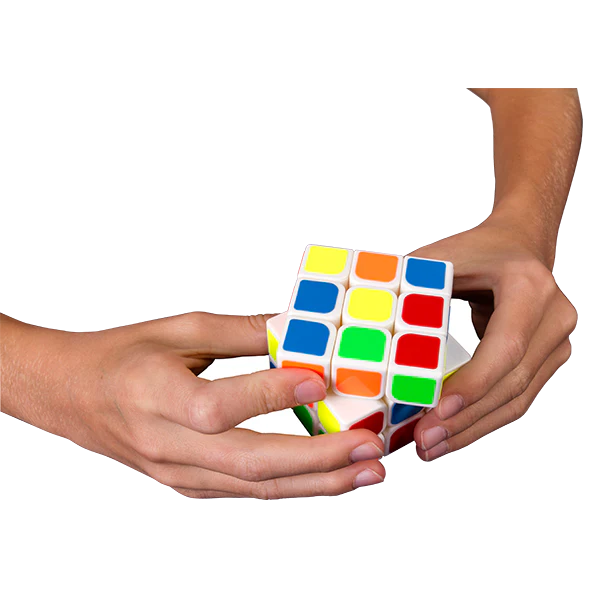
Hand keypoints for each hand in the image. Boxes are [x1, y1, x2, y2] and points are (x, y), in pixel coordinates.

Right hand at [1, 313, 384, 497]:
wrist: (72, 395)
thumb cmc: (122, 357)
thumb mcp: (175, 328)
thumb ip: (236, 330)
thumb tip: (293, 328)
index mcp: (154, 396)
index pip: (219, 406)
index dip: (272, 395)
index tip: (319, 381)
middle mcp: (166, 445)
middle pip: (248, 463)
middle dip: (317, 460)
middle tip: (369, 449)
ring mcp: (175, 473)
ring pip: (253, 488)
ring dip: (315, 482)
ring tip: (364, 472)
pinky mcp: (185, 484)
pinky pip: (244, 491)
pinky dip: (289, 485)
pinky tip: (325, 477)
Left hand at [410, 212, 576, 459]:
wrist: (519, 246)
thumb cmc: (477, 251)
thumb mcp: (444, 255)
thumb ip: (412, 280)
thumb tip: (369, 313)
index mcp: (529, 288)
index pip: (505, 347)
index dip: (473, 383)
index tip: (436, 412)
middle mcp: (553, 318)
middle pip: (512, 383)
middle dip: (466, 418)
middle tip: (425, 441)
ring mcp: (556, 342)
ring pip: (518, 399)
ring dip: (473, 427)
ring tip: (433, 446)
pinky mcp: (547, 360)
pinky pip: (517, 397)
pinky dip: (483, 418)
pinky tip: (454, 433)